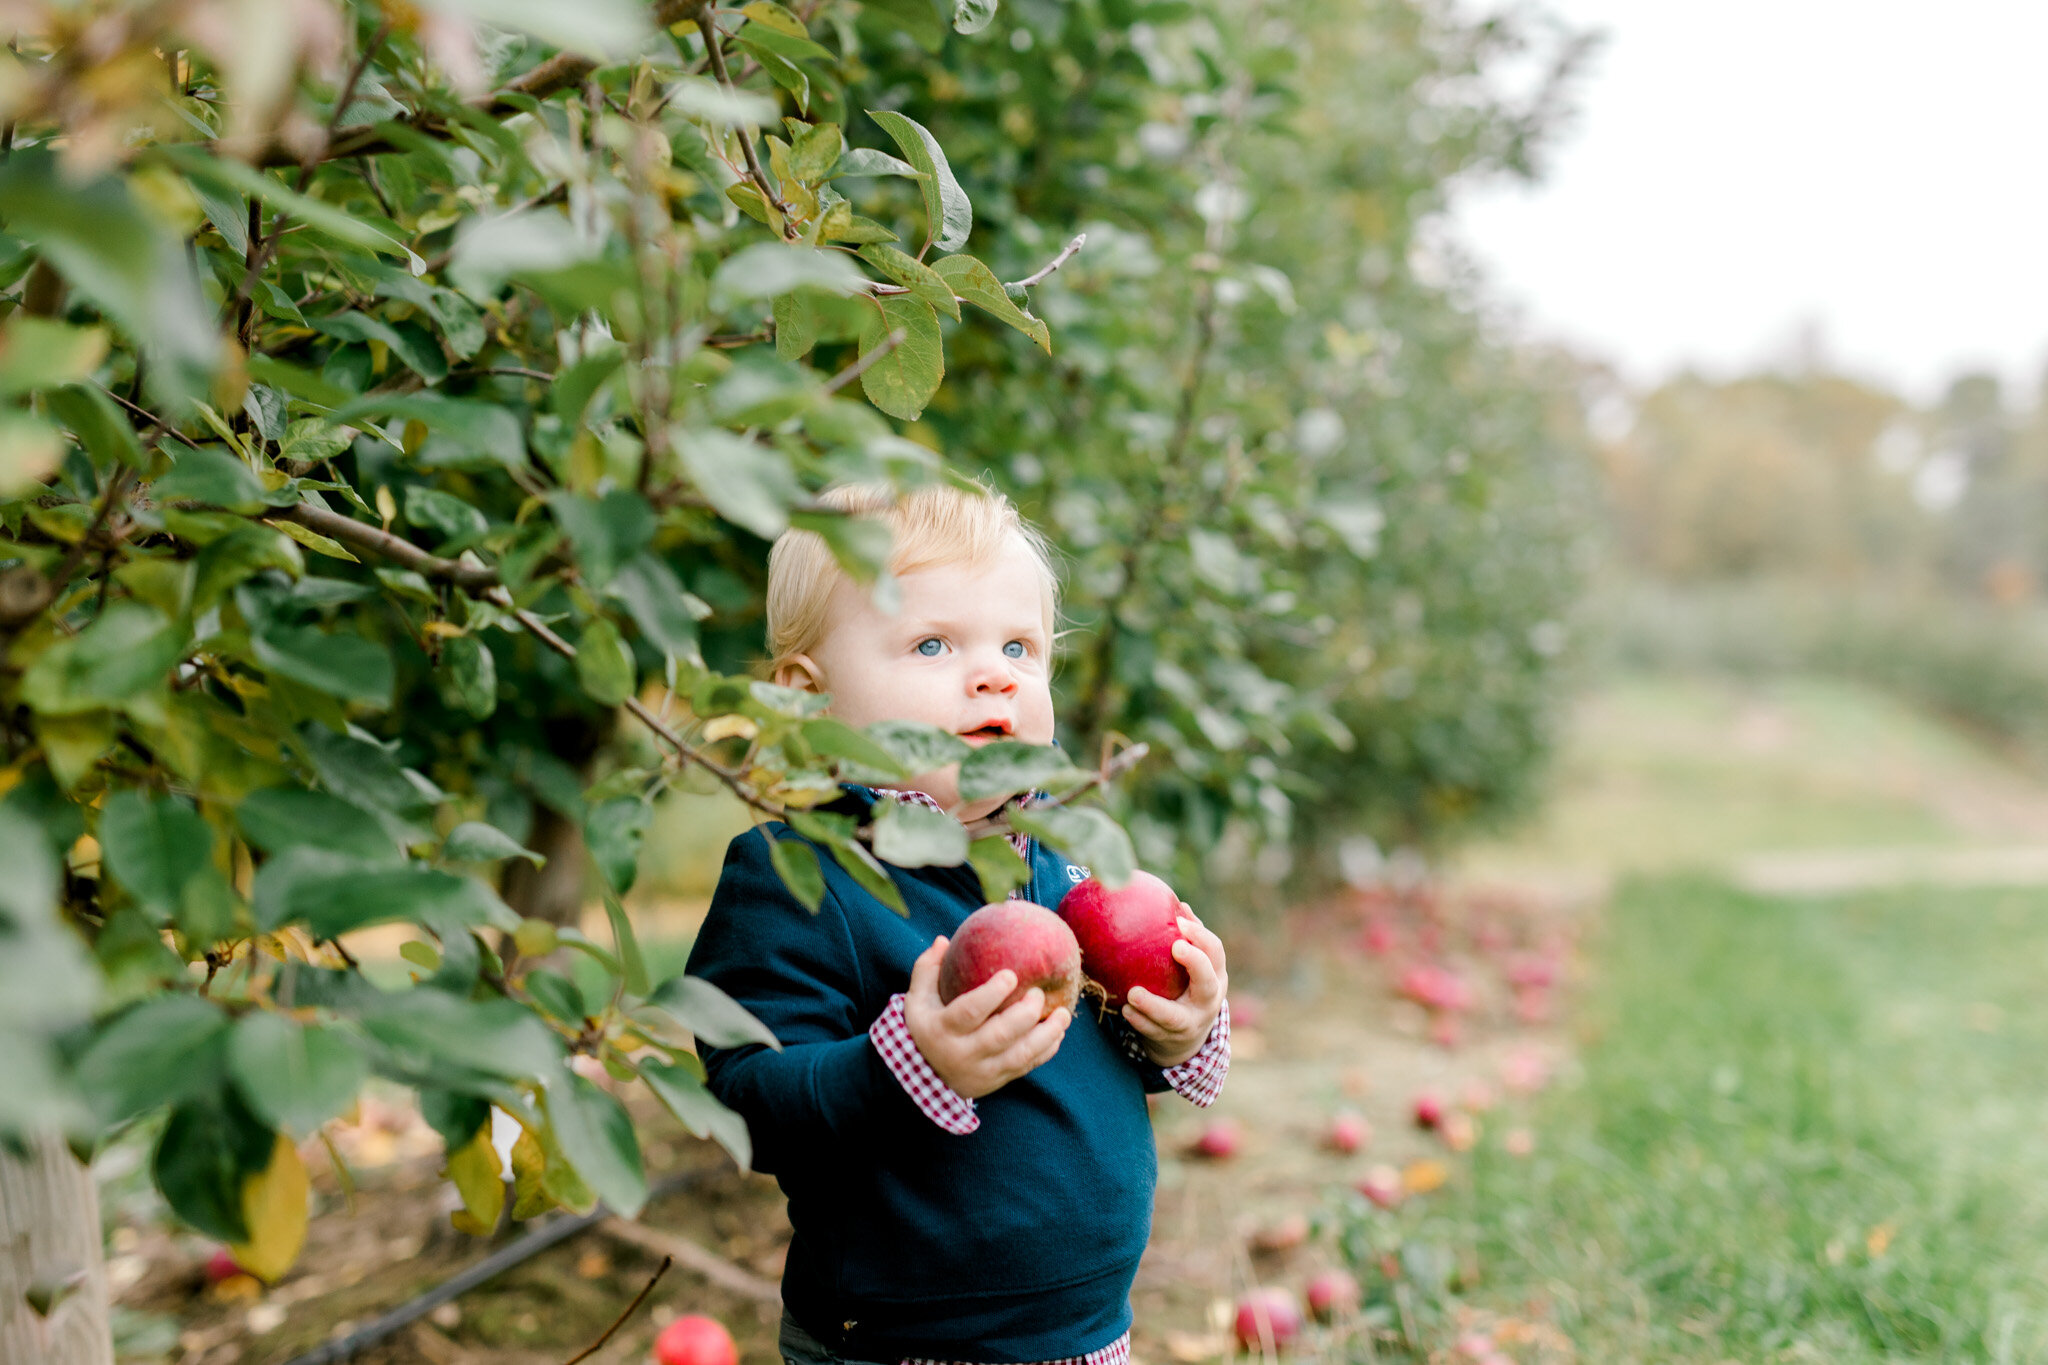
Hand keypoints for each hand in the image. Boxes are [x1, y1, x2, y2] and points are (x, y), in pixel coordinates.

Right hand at [902, 936, 1072, 1099]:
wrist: (924, 1079)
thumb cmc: (925, 1028)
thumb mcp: (917, 1000)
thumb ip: (927, 969)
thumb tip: (944, 940)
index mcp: (942, 1029)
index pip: (969, 1012)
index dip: (991, 994)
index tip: (1012, 974)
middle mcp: (963, 1053)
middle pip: (1000, 1035)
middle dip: (1025, 1013)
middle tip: (1040, 993)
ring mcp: (982, 1070)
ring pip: (1019, 1055)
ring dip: (1046, 1035)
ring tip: (1064, 1015)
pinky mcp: (996, 1080)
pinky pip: (1026, 1067)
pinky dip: (1045, 1051)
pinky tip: (1057, 1033)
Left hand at [1122, 905, 1226, 1068]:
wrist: (1186, 1039)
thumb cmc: (1186, 987)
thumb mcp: (1194, 967)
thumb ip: (1188, 939)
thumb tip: (1179, 905)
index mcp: (1214, 976)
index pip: (1215, 953)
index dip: (1201, 938)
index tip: (1181, 923)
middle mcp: (1208, 1001)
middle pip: (1208, 984)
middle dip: (1195, 964)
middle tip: (1175, 946)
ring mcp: (1191, 1023)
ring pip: (1175, 1017)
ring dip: (1154, 1005)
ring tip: (1133, 992)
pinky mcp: (1171, 1038)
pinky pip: (1154, 1031)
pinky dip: (1140, 1022)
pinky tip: (1126, 1010)